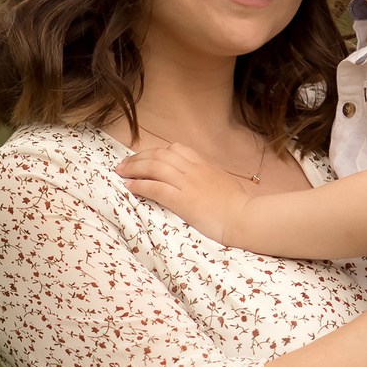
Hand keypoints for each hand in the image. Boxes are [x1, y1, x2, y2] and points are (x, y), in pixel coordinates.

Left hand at [117, 142, 246, 239]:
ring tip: (121, 173)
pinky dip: (140, 186)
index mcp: (203, 165)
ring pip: (154, 167)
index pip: (175, 149)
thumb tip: (203, 181)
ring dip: (134, 168)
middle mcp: (193, 170)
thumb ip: (210, 177)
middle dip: (138, 157)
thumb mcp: (223, 182)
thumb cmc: (238, 205)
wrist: (244, 217)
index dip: (155, 152)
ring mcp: (187, 183)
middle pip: (159, 155)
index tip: (144, 157)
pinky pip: (156, 188)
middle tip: (124, 164)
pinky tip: (130, 187)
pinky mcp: (182, 200)